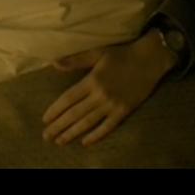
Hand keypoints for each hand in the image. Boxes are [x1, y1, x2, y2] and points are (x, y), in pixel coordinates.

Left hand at [41, 30, 177, 147]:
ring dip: (72, 133)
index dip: (55, 110)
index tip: (45, 120)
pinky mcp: (124, 111)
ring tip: (60, 141)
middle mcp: (99, 95)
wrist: (149, 59)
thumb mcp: (97, 53)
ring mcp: (112, 105)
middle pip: (74, 114)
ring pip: (88, 123)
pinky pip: (107, 127)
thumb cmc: (121, 54)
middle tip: (47, 136)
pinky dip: (95, 136)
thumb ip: (76, 60)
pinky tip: (85, 142)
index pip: (68, 99)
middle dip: (59, 126)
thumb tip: (54, 63)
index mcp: (91, 80)